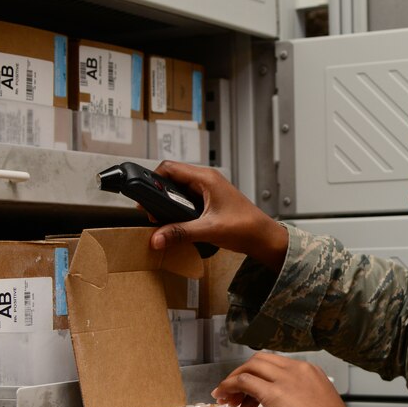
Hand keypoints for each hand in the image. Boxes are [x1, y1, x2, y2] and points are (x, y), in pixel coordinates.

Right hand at [147, 161, 287, 271]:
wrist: (263, 238)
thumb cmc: (246, 227)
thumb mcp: (208, 230)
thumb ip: (179, 233)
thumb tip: (157, 237)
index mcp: (206, 178)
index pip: (170, 168)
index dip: (153, 179)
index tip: (144, 196)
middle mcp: (206, 181)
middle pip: (172, 179)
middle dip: (158, 195)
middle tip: (151, 212)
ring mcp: (208, 191)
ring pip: (179, 191)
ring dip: (168, 204)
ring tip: (162, 220)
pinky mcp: (209, 202)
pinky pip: (187, 201)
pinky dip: (178, 211)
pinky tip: (176, 224)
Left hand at [212, 353, 351, 406]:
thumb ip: (301, 401)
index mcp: (311, 371)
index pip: (277, 365)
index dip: (259, 376)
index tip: (251, 394)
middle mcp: (298, 369)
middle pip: (261, 361)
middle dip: (244, 374)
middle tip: (233, 394)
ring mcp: (286, 379)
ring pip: (251, 367)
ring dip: (234, 381)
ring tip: (225, 398)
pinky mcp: (274, 392)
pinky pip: (244, 381)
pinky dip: (229, 386)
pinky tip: (223, 396)